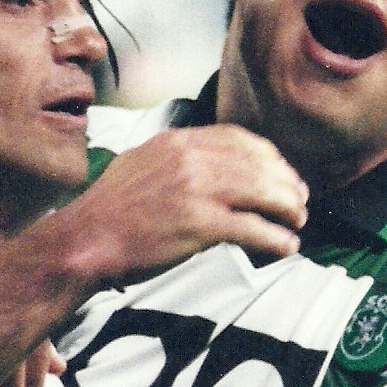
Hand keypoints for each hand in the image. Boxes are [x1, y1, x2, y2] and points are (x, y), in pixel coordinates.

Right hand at [54, 126, 307, 282]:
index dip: (270, 157)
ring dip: (289, 210)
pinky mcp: (200, 224)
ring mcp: (197, 191)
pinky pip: (254, 229)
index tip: (282, 173)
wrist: (86, 240)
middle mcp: (191, 159)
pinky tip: (286, 248)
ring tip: (298, 224)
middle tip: (300, 202)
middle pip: (260, 164)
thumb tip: (210, 166)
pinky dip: (277, 240)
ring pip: (264, 193)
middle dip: (287, 184)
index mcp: (178, 141)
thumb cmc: (110, 211)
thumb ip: (177, 159)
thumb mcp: (142, 163)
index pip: (240, 139)